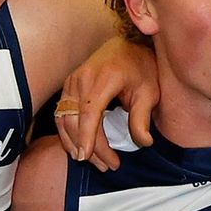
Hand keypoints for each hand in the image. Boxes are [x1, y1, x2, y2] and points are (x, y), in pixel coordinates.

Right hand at [55, 38, 159, 170]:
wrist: (127, 45)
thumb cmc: (140, 67)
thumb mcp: (149, 91)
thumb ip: (142, 117)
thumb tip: (144, 143)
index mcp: (104, 78)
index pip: (89, 113)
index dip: (87, 137)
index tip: (88, 157)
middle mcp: (82, 79)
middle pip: (76, 121)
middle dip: (88, 147)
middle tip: (107, 166)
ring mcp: (71, 82)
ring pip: (64, 120)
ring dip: (75, 144)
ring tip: (93, 161)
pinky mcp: (67, 88)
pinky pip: (62, 115)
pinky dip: (68, 134)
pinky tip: (80, 148)